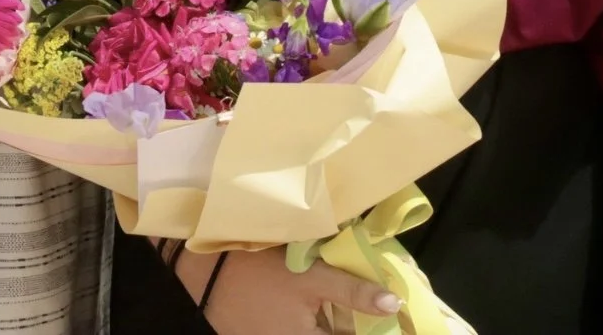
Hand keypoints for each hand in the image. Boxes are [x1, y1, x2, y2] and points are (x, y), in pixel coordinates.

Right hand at [177, 246, 400, 334]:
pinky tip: (322, 306)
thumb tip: (394, 303)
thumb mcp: (311, 277)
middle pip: (336, 333)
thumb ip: (352, 292)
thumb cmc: (261, 274)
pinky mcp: (267, 334)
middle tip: (377, 306)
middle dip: (355, 322)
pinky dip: (318, 320)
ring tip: (352, 305)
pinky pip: (302, 328)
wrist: (205, 274)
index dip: (378, 327)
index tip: (397, 318)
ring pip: (321, 330)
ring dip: (337, 320)